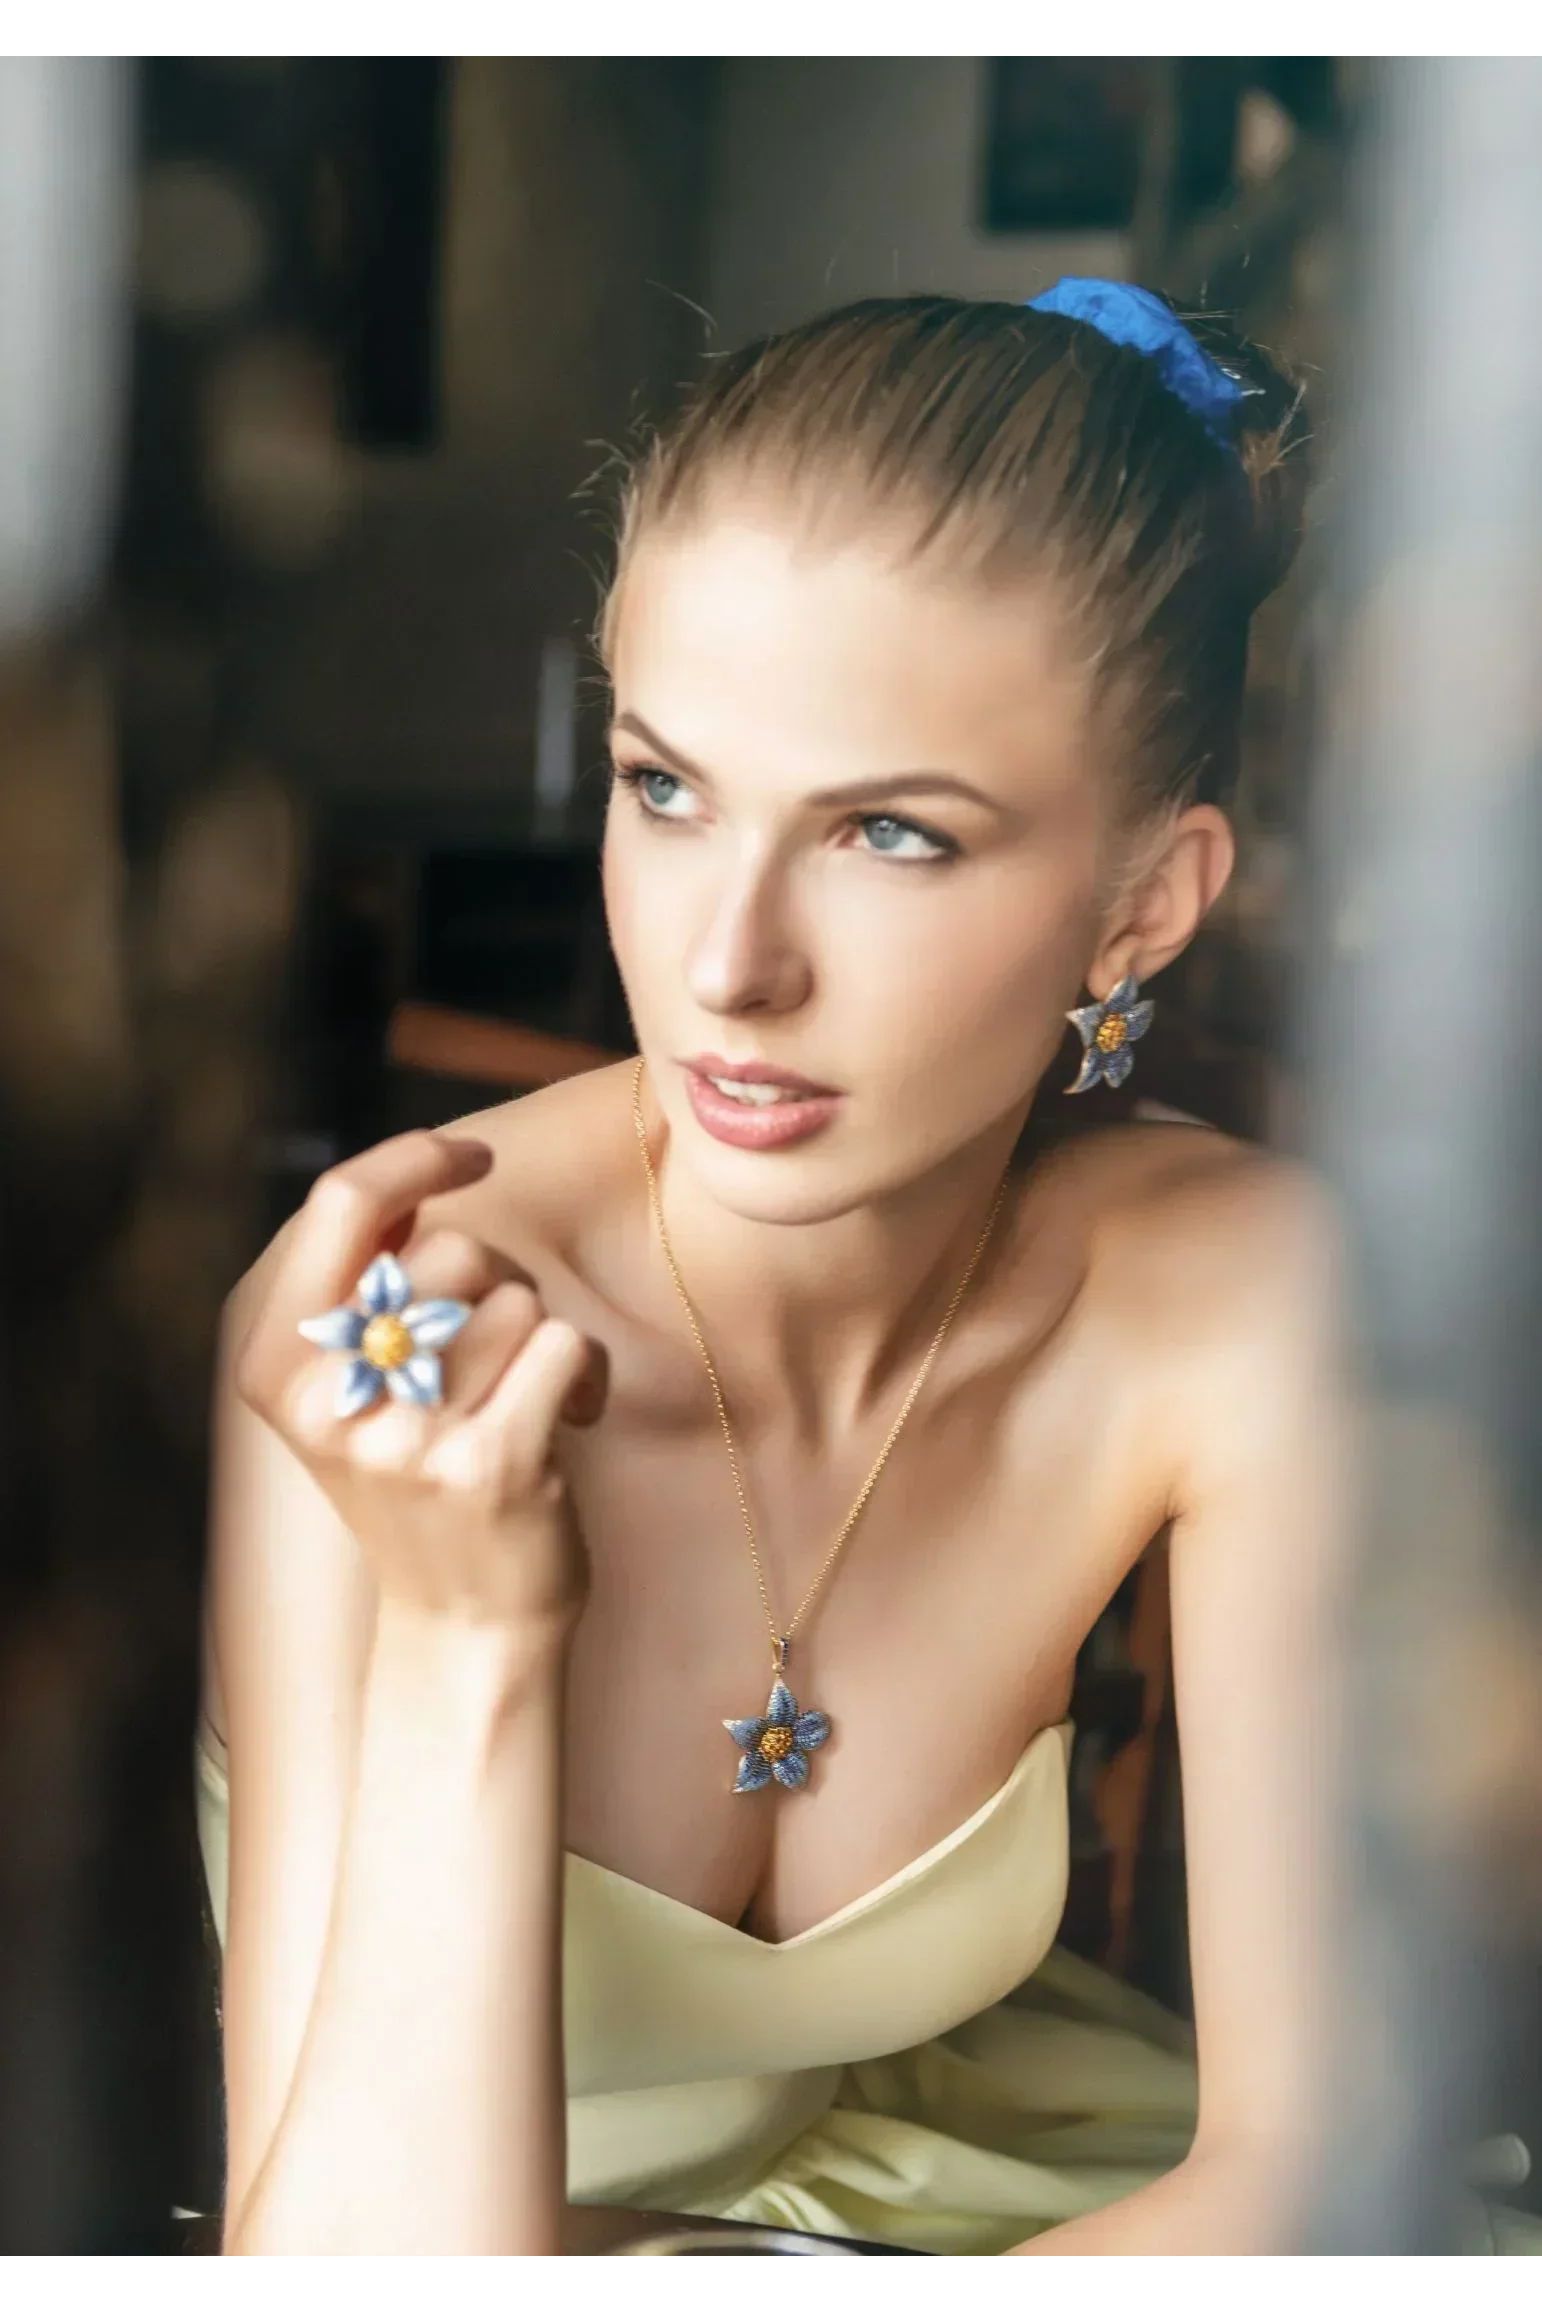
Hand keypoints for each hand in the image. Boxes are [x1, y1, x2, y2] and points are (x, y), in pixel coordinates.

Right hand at [234, 1129, 607, 1643]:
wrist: (465, 1626)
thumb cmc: (423, 1484)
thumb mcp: (358, 1392)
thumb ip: (370, 1290)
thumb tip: (420, 1177)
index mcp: (282, 1366)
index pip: (341, 1203)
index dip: (414, 1157)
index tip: (471, 1154)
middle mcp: (333, 1399)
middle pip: (453, 1250)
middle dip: (497, 1285)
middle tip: (493, 1361)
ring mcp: (409, 1436)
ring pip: (516, 1299)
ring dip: (541, 1339)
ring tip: (521, 1407)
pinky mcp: (489, 1465)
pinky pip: (563, 1345)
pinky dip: (584, 1376)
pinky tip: (566, 1424)